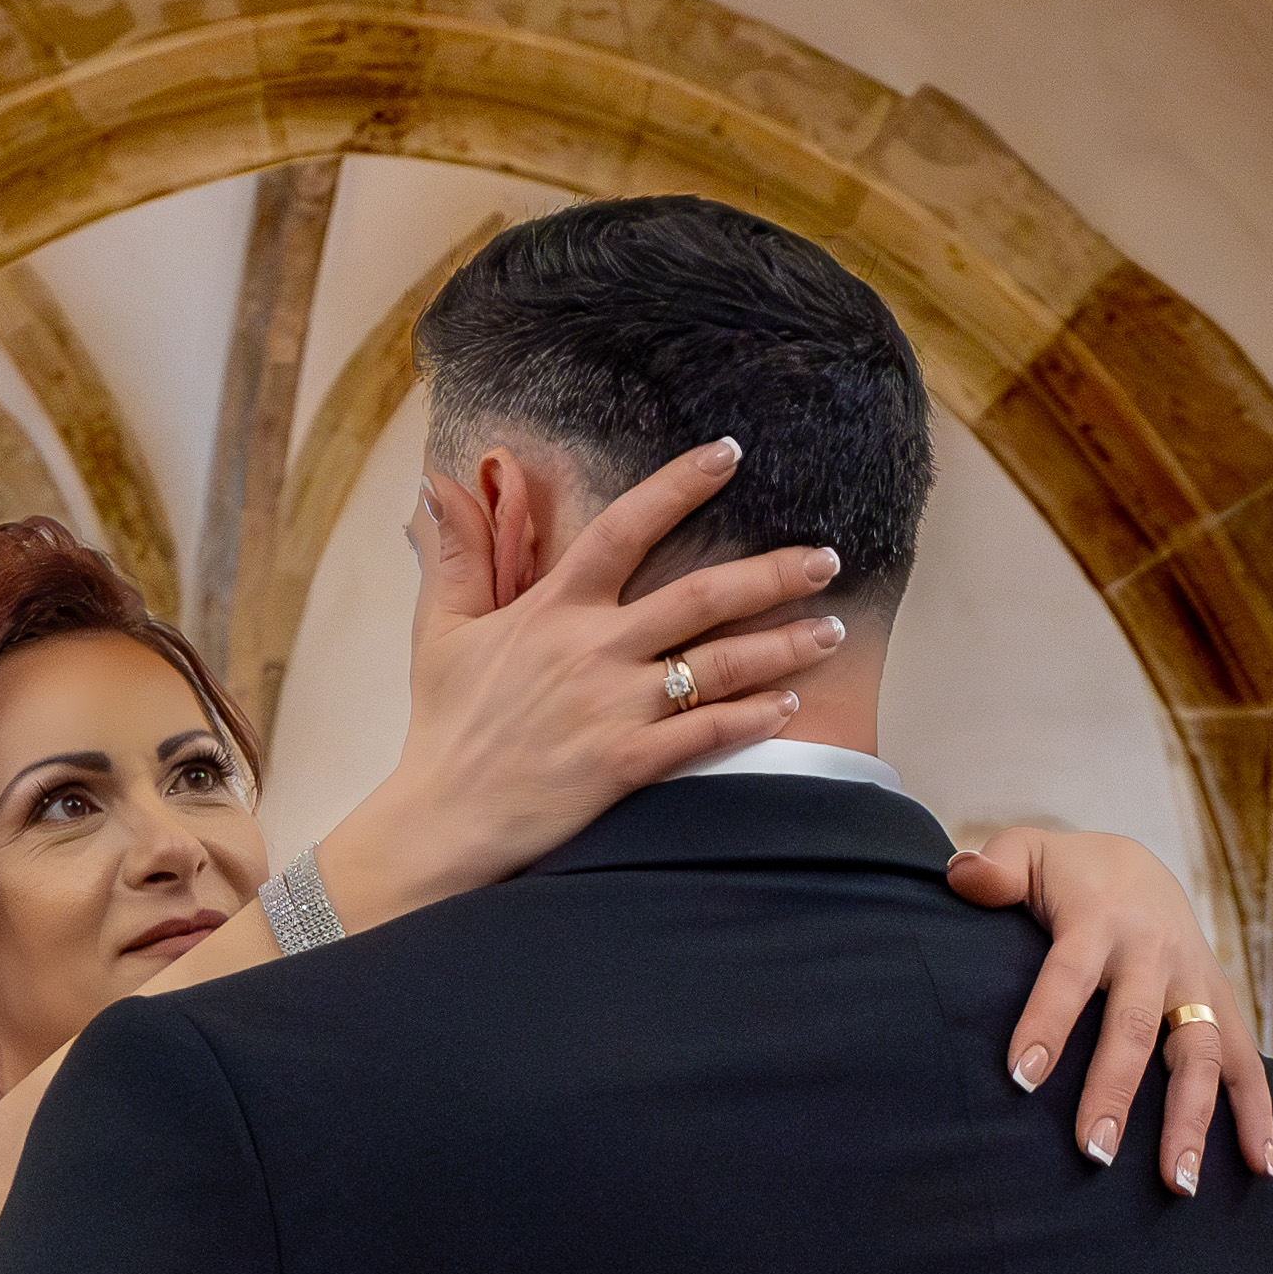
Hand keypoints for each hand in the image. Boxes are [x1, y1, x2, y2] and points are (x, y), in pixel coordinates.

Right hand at [316, 440, 847, 928]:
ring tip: (833, 632)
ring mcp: (613, 708)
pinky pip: (706, 733)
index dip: (679, 485)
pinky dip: (753, 719)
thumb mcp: (441, 630)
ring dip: (784, 646)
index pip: (625, 527)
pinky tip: (791, 705)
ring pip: (718, 665)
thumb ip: (456, 555)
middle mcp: (592, 649)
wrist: (442, 818)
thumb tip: (439, 485)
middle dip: (772, 573)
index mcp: (553, 608)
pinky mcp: (625, 764)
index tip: (729, 455)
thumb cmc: (445, 724)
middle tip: (827, 558)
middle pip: (700, 595)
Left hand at [944, 828, 1272, 1192]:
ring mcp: (1195, 984)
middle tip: (1093, 1152)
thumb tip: (962, 874)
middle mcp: (1155, 956)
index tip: (1021, 1077)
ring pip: (1202, 1054)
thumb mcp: (1029, 854)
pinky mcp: (1221, 1008)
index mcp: (1101, 920)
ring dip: (1193, 1119)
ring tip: (1176, 1183)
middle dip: (1116, 1091)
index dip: (1047, 1022)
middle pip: (1137, 1028)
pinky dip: (1259, 1115)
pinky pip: (1248, 1064)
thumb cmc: (1070, 876)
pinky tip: (1264, 1170)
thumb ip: (995, 867)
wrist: (1140, 870)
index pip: (1068, 975)